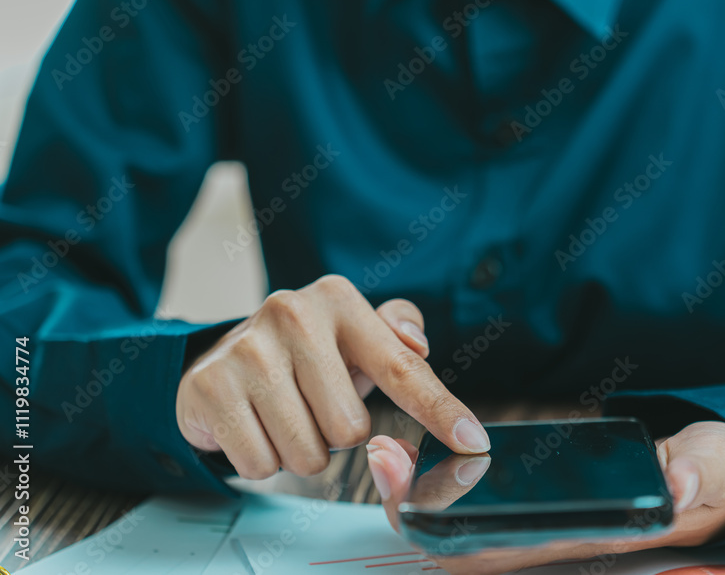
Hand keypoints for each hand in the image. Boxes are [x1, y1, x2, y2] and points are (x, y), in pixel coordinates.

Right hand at [175, 275, 490, 478]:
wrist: (218, 362)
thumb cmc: (306, 355)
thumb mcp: (355, 336)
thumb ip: (398, 336)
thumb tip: (418, 344)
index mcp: (338, 299)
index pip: (402, 367)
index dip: (441, 410)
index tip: (475, 443)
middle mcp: (293, 312)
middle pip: (351, 429)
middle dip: (337, 434)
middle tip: (314, 406)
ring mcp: (248, 348)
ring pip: (308, 453)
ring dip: (301, 451)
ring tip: (283, 415)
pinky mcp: (211, 386)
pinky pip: (261, 465)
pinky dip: (262, 460)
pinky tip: (253, 425)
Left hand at [367, 421, 724, 573]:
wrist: (714, 477)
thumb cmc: (712, 474)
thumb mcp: (718, 465)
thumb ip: (704, 472)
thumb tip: (682, 484)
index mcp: (593, 539)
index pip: (510, 549)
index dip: (456, 528)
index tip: (416, 490)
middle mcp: (559, 543)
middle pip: (469, 547)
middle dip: (415, 510)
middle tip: (382, 460)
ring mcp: (546, 526)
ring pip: (464, 531)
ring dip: (419, 497)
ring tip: (386, 452)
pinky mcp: (541, 504)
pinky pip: (479, 507)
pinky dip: (442, 485)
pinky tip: (418, 451)